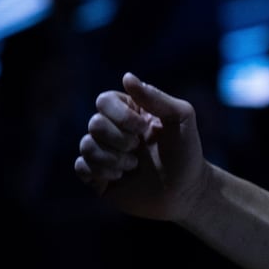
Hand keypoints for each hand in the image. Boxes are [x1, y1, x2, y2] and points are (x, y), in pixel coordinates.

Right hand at [75, 73, 208, 221]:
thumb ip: (156, 97)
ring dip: (112, 158)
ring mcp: (105, 153)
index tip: (144, 129)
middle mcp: (114, 130)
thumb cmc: (187, 152)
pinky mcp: (98, 176)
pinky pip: (81, 167)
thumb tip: (127, 77)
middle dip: (119, 139)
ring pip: (86, 146)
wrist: (186, 191)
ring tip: (133, 166)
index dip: (120, 115)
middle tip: (138, 149)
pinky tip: (120, 177)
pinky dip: (100, 171)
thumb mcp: (181, 118)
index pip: (104, 101)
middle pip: (94, 124)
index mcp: (130, 112)